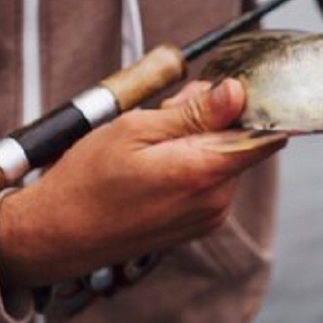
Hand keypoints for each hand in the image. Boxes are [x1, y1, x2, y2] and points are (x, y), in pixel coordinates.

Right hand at [0, 79, 284, 288]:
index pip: (265, 133)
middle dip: (211, 118)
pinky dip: (190, 163)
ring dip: (197, 140)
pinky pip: (209, 180)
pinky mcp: (198, 225)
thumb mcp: (135, 129)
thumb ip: (194, 112)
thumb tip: (237, 92)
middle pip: (241, 140)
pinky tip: (153, 165)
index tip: (225, 88)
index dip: (250, 103)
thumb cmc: (87, 181)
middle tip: (163, 113)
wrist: (56, 235)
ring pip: (224, 158)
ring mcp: (209, 216)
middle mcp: (217, 200)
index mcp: (204, 172)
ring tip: (150, 143)